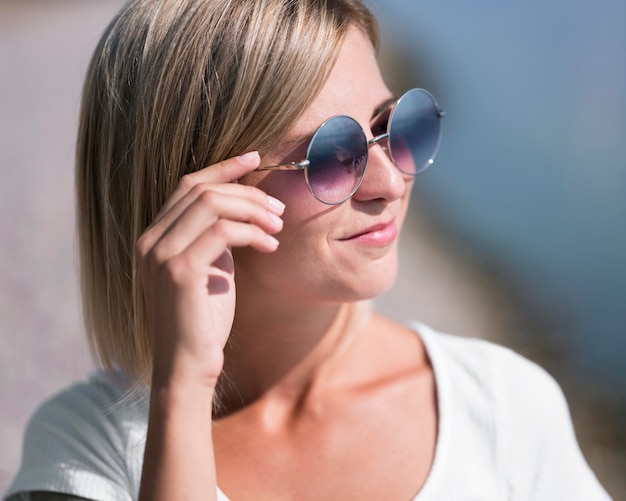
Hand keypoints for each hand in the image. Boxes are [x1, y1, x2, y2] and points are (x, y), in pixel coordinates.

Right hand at [135, 152, 283, 388]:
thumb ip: (216, 238)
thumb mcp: (211, 269)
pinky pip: (222, 232)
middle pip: (202, 190)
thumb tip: (246, 209)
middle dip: (247, 193)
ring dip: (253, 210)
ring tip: (278, 228)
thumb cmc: (204, 320)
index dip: (222, 168)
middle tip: (279, 211)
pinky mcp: (178, 272)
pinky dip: (252, 233)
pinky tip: (270, 246)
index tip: (255, 158)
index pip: (187, 185)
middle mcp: (150, 241)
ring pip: (212, 205)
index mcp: (155, 237)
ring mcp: (160, 255)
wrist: (188, 366)